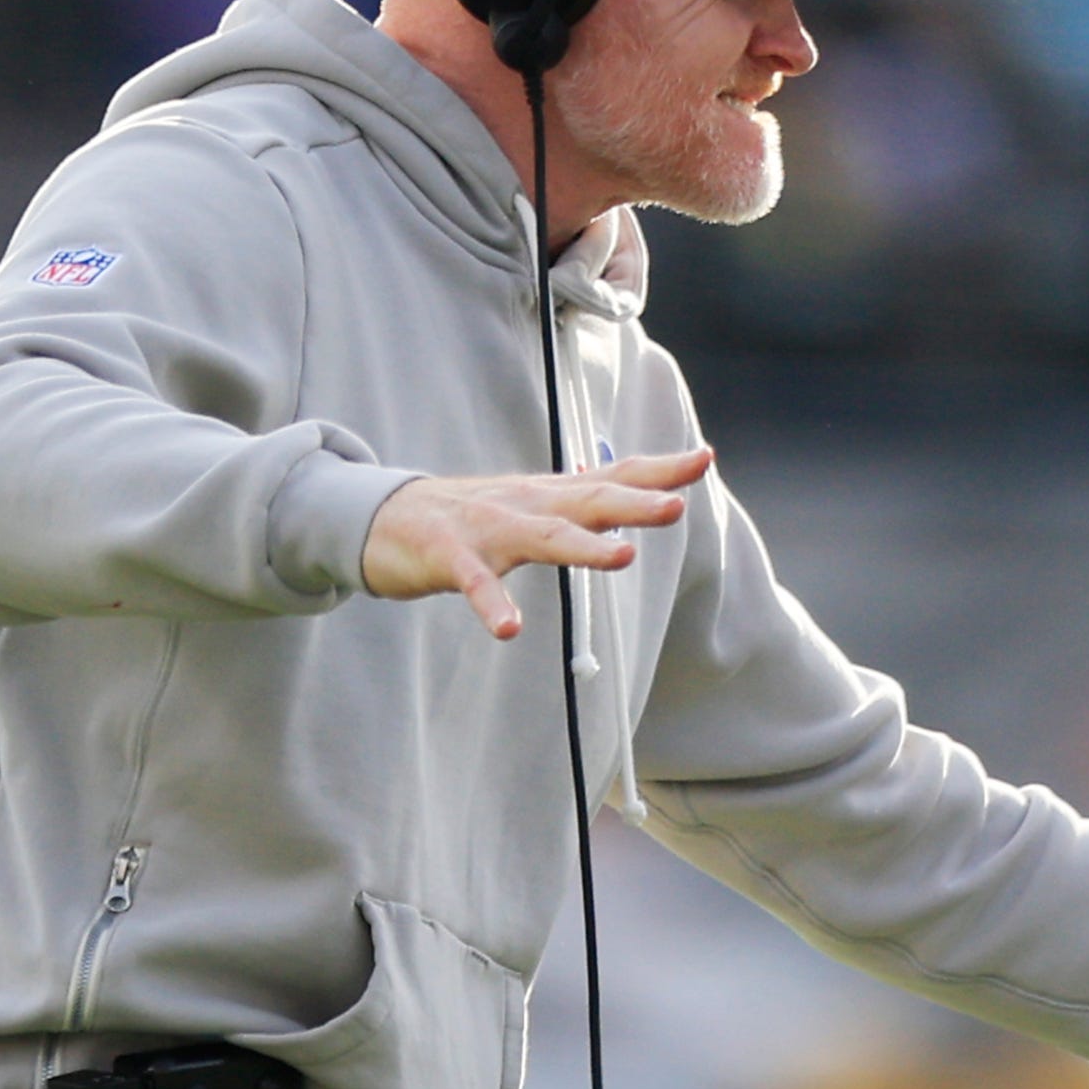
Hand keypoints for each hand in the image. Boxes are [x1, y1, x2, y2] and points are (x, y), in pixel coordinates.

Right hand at [359, 449, 715, 635]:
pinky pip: (474, 584)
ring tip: (623, 556)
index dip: (657, 470)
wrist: (386, 516)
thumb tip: (632, 500)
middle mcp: (527, 505)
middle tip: (677, 504)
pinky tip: (509, 629)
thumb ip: (580, 504)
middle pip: (587, 500)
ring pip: (542, 537)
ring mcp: (489, 529)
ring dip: (583, 547)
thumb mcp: (532, 505)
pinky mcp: (450, 557)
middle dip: (634, 502)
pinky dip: (491, 606)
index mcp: (550, 496)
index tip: (702, 459)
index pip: (612, 477)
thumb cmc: (470, 517)